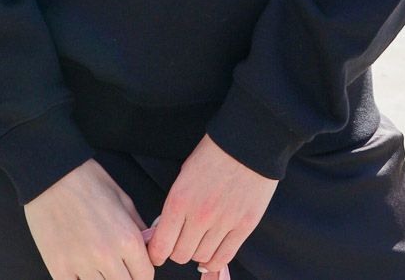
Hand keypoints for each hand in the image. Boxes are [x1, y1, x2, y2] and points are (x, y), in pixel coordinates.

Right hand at [23, 158, 153, 279]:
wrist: (51, 175)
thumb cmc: (86, 181)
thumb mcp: (122, 199)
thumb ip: (138, 227)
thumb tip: (147, 247)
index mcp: (127, 238)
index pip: (145, 276)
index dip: (142, 273)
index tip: (135, 270)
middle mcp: (107, 256)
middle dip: (124, 279)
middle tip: (116, 267)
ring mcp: (82, 265)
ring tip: (97, 266)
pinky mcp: (59, 269)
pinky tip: (80, 271)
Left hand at [146, 133, 278, 275]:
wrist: (248, 142)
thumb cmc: (214, 153)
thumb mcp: (185, 174)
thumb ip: (176, 204)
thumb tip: (166, 229)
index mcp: (180, 199)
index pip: (161, 244)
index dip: (156, 253)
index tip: (157, 252)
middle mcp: (199, 215)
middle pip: (181, 254)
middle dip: (177, 250)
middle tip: (181, 240)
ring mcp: (223, 222)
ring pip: (202, 257)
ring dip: (198, 253)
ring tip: (200, 240)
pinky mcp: (244, 226)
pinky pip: (225, 257)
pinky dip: (215, 261)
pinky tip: (213, 254)